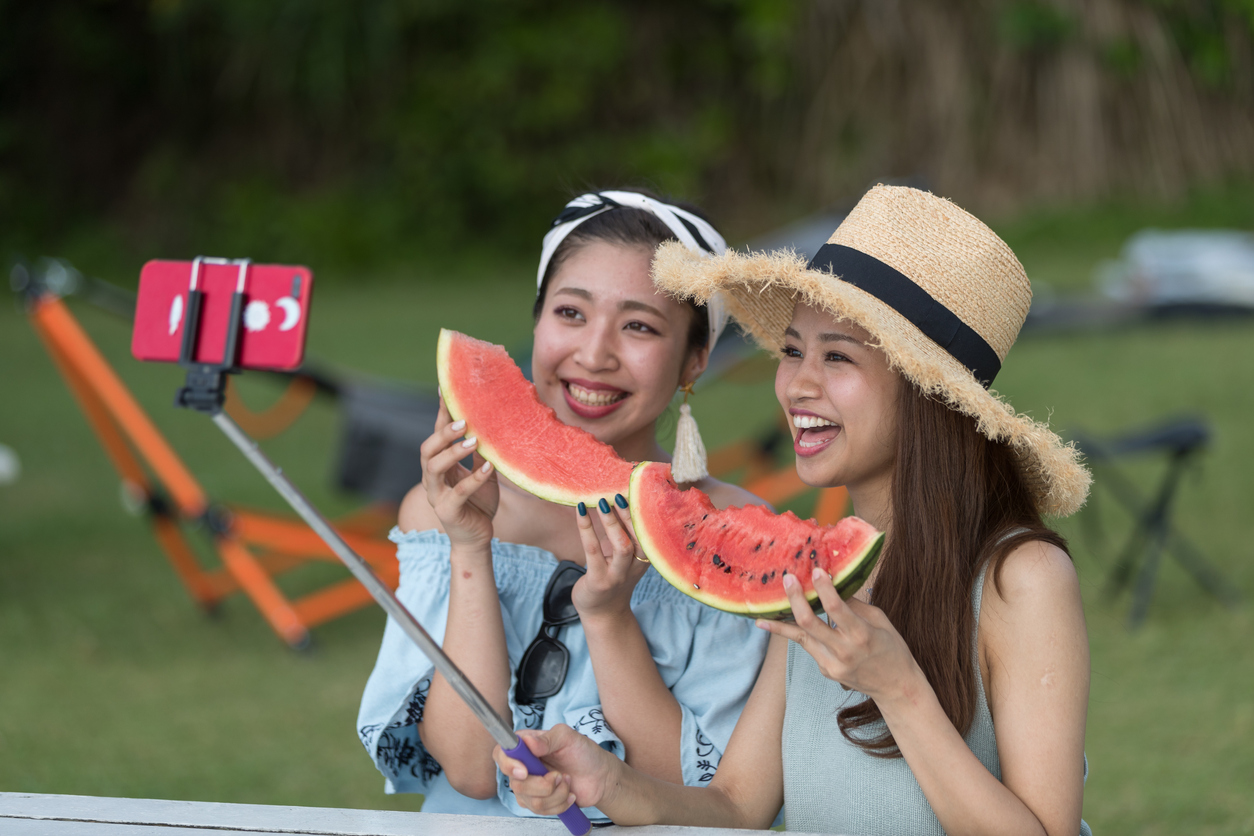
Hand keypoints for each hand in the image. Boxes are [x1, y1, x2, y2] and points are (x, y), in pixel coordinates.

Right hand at [420, 397, 498, 547]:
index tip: (445, 390)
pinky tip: (489, 469)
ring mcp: (437, 495)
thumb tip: (491, 424)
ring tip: (472, 440)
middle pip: (427, 450)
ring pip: (434, 469)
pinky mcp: (447, 511)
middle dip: (442, 434)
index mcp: (439, 465)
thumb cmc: (478, 502)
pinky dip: (474, 479)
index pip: (437, 435)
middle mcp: (432, 478)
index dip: (440, 414)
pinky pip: (458, 493)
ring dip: (453, 453)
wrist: (477, 537)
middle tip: (462, 421)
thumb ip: (482, 453)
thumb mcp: (483, 472)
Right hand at [493, 726, 617, 815]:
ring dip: (556, 793)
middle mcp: (523, 766)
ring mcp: (529, 786)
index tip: (524, 771)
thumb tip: (527, 741)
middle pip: (515, 783)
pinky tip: (569, 793)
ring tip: (567, 781)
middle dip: (543, 784)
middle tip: (560, 775)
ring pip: (530, 800)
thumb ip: (547, 739)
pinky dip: (560, 803)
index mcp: (526, 746)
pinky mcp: (538, 802)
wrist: (599, 776)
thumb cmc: (583, 752)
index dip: (508, 764)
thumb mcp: (568, 737)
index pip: (501, 754)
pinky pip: (540, 810)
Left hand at [570, 496, 648, 619]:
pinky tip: (580, 511)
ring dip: (612, 522)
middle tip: (618, 493)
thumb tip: (617, 498)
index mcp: (646, 557)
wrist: (603, 614)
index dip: (643, 510)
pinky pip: (593, 551)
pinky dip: (586, 528)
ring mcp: (618, 575)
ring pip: (622, 546)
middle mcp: (636, 566)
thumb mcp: (625, 558)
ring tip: (602, 502)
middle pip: (639, 537)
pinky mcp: (599, 581)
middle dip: (629, 514)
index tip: (636, 488)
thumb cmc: (613, 578)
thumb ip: (625, 534)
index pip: (648, 531)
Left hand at [755, 568, 920, 702]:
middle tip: (787, 579)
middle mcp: (844, 651)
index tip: (815, 570)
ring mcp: (832, 664)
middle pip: (809, 622)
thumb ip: (854, 604)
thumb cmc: (891, 648)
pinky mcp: (825, 670)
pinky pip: (808, 646)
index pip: (836, 608)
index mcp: (862, 634)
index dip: (823, 588)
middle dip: (795, 598)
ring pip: (800, 638)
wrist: (895, 687)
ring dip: (781, 622)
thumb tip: (831, 585)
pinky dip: (796, 633)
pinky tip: (777, 625)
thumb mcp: (880, 620)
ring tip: (763, 613)